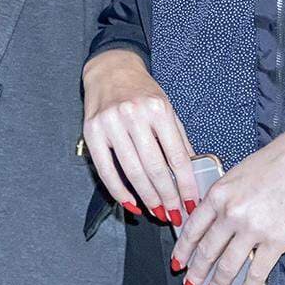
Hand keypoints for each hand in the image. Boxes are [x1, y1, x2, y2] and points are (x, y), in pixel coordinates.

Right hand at [82, 49, 198, 224]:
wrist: (111, 70)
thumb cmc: (142, 91)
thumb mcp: (167, 108)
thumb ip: (178, 139)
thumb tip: (191, 174)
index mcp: (158, 109)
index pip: (177, 156)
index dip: (186, 185)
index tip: (192, 203)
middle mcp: (134, 115)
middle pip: (155, 168)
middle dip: (167, 197)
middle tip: (174, 214)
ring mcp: (111, 123)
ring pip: (132, 172)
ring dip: (147, 198)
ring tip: (157, 211)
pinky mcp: (92, 132)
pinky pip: (106, 170)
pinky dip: (119, 191)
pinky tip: (131, 202)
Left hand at [172, 115, 284, 284]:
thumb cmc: (275, 161)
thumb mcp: (236, 174)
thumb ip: (220, 199)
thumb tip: (209, 225)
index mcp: (218, 194)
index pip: (192, 229)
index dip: (182, 250)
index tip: (176, 263)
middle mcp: (232, 213)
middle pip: (207, 252)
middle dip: (195, 274)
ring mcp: (254, 229)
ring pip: (228, 266)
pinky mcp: (277, 241)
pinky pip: (257, 272)